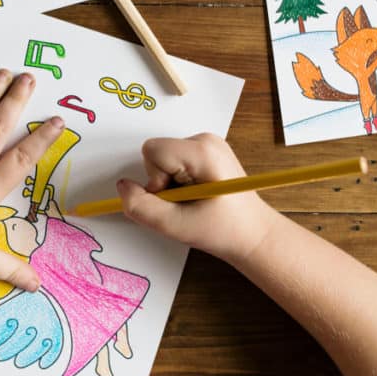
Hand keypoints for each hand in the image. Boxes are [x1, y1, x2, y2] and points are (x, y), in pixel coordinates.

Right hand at [116, 134, 277, 262]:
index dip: (155, 180)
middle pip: (157, 154)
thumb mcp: (175, 226)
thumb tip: (122, 187)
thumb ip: (141, 207)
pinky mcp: (206, 151)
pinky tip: (197, 195)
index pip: (153, 151)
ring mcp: (207, 144)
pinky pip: (174, 161)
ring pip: (163, 159)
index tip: (176, 199)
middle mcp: (206, 140)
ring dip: (170, 184)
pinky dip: (178, 181)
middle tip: (187, 203)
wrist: (254, 235)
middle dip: (162, 182)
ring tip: (194, 201)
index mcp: (203, 151)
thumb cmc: (223, 231)